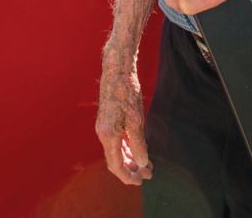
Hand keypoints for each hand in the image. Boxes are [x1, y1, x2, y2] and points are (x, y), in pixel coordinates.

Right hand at [96, 55, 151, 185]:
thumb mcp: (136, 120)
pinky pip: (116, 141)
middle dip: (132, 169)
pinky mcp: (108, 120)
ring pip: (116, 151)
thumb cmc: (127, 92)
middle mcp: (103, 133)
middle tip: (148, 173)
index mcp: (108, 135)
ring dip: (130, 159)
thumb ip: (138, 143)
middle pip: (115, 160)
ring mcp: (104, 126)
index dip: (128, 176)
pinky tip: (138, 149)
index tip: (141, 181)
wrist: (117, 70)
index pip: (115, 165)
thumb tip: (142, 162)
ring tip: (146, 164)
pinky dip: (127, 148)